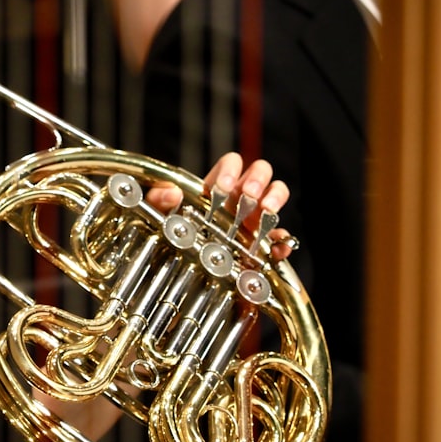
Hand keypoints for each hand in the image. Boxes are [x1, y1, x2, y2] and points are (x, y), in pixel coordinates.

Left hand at [145, 152, 294, 259]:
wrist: (181, 277)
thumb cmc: (170, 241)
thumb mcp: (158, 220)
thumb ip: (157, 203)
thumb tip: (171, 193)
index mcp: (216, 189)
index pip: (231, 164)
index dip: (230, 170)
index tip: (223, 187)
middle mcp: (238, 201)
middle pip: (259, 172)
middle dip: (257, 179)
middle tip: (249, 196)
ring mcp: (253, 221)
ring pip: (276, 194)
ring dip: (275, 197)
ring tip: (266, 210)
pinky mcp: (262, 247)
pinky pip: (280, 239)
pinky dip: (283, 241)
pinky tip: (278, 247)